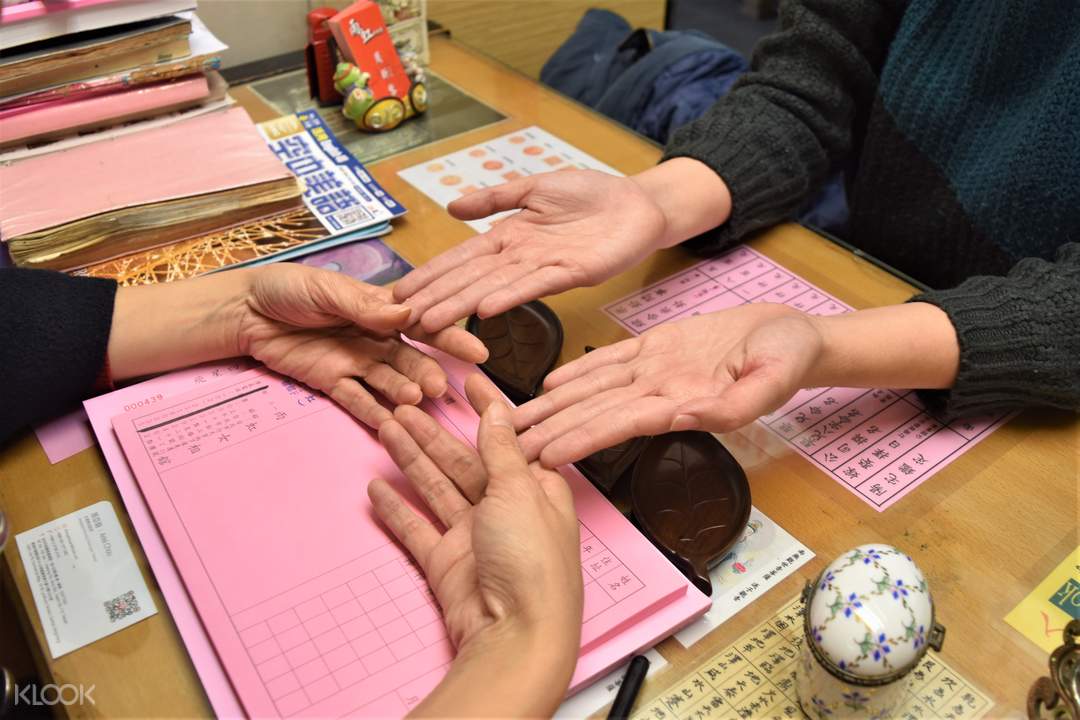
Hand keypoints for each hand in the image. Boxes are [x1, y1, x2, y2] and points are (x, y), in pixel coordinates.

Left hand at [236, 264, 487, 426]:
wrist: (243, 312)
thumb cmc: (287, 289)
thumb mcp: (325, 289)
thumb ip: (363, 306)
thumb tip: (404, 314)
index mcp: (380, 309)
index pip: (422, 322)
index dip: (449, 336)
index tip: (476, 351)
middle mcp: (375, 338)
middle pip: (409, 359)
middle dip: (427, 372)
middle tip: (440, 387)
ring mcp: (355, 362)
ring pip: (387, 382)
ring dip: (402, 393)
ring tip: (414, 401)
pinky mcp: (332, 382)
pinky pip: (357, 400)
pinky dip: (373, 412)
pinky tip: (391, 425)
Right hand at [368, 375, 581, 716]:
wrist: (515, 633)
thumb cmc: (533, 563)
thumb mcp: (520, 491)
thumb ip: (502, 451)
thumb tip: (499, 412)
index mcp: (535, 488)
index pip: (508, 438)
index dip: (488, 408)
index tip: (467, 380)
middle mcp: (505, 510)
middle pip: (463, 460)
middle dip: (433, 431)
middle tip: (403, 403)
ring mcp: (474, 537)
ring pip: (437, 487)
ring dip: (411, 458)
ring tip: (385, 428)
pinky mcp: (447, 563)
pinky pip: (417, 528)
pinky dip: (397, 510)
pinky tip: (377, 488)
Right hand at [392, 169, 668, 331]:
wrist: (637, 204)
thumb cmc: (589, 195)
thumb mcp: (534, 188)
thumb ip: (495, 198)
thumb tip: (451, 206)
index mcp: (508, 236)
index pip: (460, 259)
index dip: (430, 275)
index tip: (399, 294)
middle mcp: (520, 257)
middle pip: (470, 280)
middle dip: (435, 299)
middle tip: (402, 320)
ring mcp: (543, 268)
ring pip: (493, 288)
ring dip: (461, 307)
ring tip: (432, 323)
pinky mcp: (571, 274)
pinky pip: (534, 287)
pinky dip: (509, 298)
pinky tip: (484, 310)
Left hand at [515, 304, 825, 465]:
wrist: (794, 335)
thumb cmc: (789, 357)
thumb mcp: (773, 379)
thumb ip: (735, 404)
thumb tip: (689, 418)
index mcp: (683, 404)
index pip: (619, 425)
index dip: (580, 439)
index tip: (544, 456)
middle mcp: (660, 393)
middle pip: (593, 414)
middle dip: (550, 431)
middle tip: (504, 448)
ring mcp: (656, 372)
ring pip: (592, 391)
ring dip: (552, 408)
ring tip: (513, 422)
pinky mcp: (658, 349)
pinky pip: (610, 362)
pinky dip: (578, 373)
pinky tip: (550, 384)